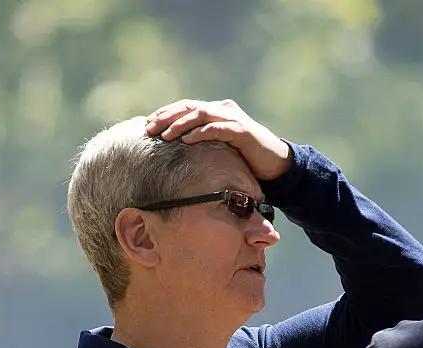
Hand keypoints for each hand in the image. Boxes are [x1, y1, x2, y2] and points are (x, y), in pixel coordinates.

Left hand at [145, 99, 292, 180]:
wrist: (276, 164)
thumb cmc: (246, 158)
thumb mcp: (219, 149)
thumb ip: (202, 144)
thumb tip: (175, 152)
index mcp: (215, 112)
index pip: (185, 107)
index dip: (165, 113)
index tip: (146, 124)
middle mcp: (223, 110)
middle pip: (189, 107)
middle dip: (166, 117)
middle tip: (148, 128)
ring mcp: (233, 119)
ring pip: (200, 115)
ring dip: (180, 124)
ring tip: (164, 136)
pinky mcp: (242, 131)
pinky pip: (217, 129)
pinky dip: (201, 133)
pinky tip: (187, 141)